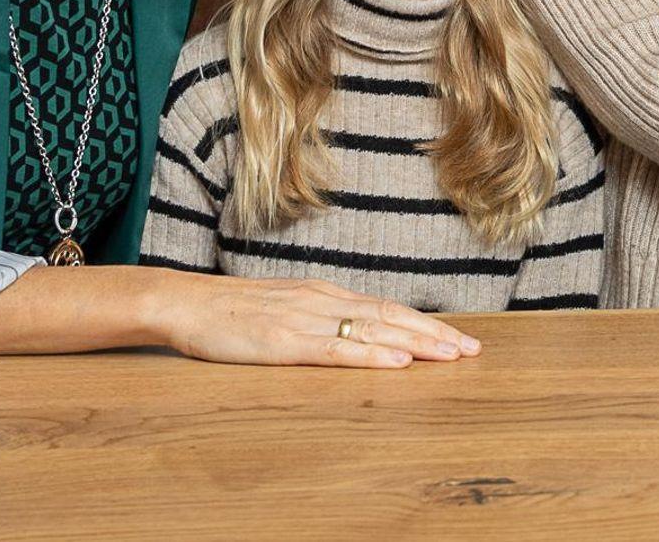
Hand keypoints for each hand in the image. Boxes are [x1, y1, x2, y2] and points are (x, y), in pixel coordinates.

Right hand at [160, 273, 481, 367]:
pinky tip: (396, 363)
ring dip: (415, 344)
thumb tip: (355, 332)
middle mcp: (322, 301)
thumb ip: (319, 318)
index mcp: (324, 294)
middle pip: (390, 318)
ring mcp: (305, 320)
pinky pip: (336, 350)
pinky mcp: (285, 342)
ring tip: (449, 356)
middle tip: (471, 350)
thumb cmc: (232, 311)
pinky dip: (371, 357)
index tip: (459, 339)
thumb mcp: (285, 308)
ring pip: (372, 331)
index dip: (425, 324)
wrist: (187, 302)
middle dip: (434, 335)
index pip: (386, 309)